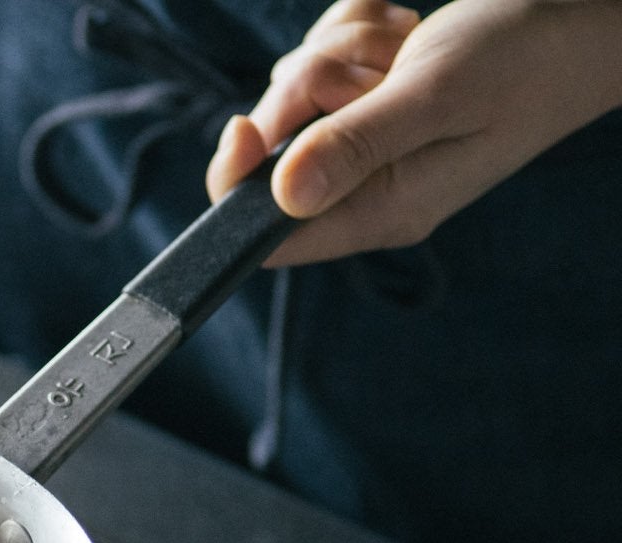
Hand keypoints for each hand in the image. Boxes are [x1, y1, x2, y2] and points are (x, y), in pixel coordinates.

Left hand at [208, 0, 621, 266]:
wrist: (587, 17)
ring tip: (405, 46)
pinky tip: (403, 29)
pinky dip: (353, 32)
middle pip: (270, 152)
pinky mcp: (372, 104)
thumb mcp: (437, 96)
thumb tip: (283, 197)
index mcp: (381, 211)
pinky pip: (322, 62)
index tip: (245, 128)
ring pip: (294, 95)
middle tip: (376, 67)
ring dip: (339, 52)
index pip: (267, 238)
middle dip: (308, 91)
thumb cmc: (526, 57)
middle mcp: (367, 189)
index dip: (236, 188)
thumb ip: (359, 145)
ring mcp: (368, 144)